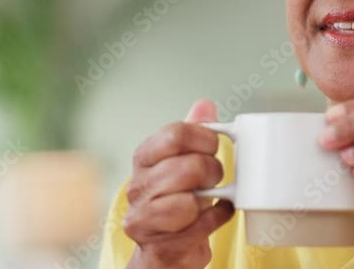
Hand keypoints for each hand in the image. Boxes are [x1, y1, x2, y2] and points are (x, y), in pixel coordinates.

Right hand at [124, 100, 233, 267]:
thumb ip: (192, 134)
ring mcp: (143, 218)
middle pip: (188, 167)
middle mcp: (137, 186)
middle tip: (215, 177)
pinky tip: (215, 214)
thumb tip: (204, 105)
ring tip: (210, 197)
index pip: (175, 134)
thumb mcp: (183, 162)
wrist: (166, 248)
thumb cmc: (177, 199)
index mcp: (144, 157)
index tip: (215, 145)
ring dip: (211, 199)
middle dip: (212, 172)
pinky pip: (198, 228)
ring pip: (188, 202)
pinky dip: (215, 219)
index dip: (205, 138)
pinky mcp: (157, 246)